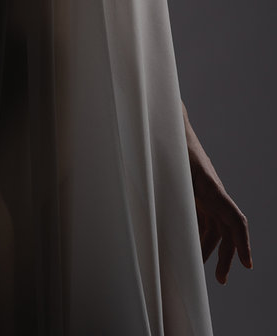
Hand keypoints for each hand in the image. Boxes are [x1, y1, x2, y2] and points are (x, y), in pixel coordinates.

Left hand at [182, 104, 252, 284]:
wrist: (171, 127)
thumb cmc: (172, 145)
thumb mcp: (171, 165)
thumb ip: (170, 186)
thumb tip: (160, 212)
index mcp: (211, 188)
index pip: (235, 219)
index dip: (243, 242)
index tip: (247, 264)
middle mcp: (213, 193)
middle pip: (227, 230)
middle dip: (227, 256)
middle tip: (221, 279)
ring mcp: (206, 194)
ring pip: (216, 228)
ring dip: (212, 249)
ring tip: (202, 270)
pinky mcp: (196, 194)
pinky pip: (204, 219)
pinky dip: (200, 237)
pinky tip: (189, 249)